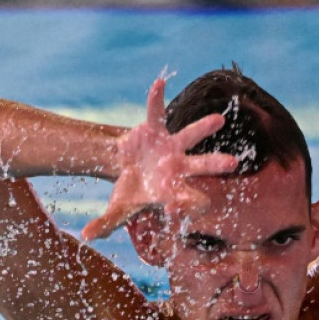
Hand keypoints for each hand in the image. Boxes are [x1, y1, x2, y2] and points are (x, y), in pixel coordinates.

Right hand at [81, 79, 237, 240]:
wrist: (129, 167)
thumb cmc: (132, 192)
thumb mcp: (120, 209)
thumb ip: (107, 224)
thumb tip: (85, 236)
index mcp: (175, 191)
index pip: (189, 200)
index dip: (186, 205)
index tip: (172, 210)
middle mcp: (179, 167)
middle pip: (202, 166)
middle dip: (217, 165)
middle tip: (233, 163)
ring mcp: (171, 146)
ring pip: (191, 136)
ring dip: (204, 127)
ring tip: (219, 120)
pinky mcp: (156, 129)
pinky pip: (157, 112)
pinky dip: (156, 99)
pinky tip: (159, 83)